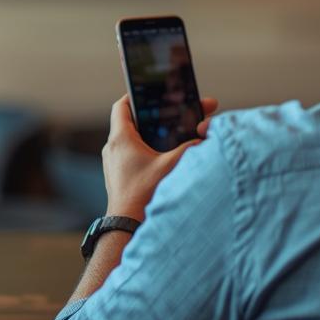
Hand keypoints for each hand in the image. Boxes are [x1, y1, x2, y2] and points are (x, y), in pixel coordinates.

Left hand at [100, 95, 218, 220]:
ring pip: (135, 139)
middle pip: (134, 121)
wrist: (127, 227)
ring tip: (176, 132)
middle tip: (175, 112)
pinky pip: (133, 155)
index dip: (137, 95)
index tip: (153, 91)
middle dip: (157, 116)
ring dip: (154, 134)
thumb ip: (190, 147)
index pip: (123, 105)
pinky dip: (149, 150)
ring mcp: (115, 163)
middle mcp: (113, 148)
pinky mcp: (120, 176)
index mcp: (121, 139)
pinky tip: (168, 155)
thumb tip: (205, 136)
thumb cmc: (144, 195)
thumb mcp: (172, 166)